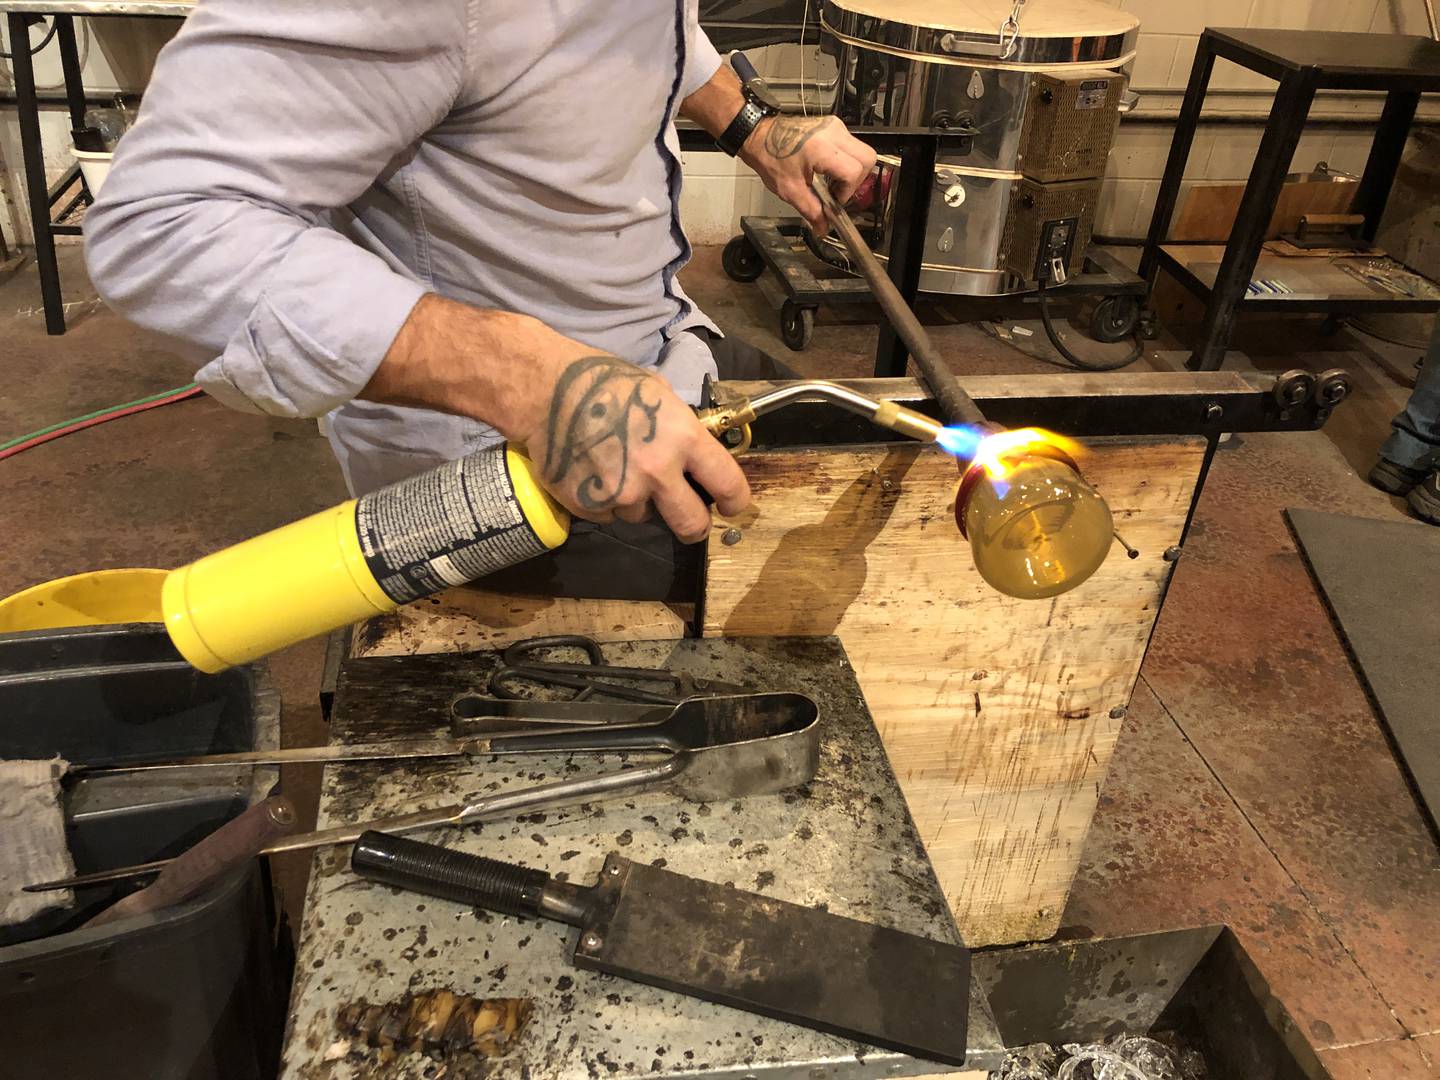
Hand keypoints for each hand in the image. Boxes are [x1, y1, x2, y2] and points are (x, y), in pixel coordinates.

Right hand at [362, 296, 749, 541]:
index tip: (732, 505)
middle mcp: (658, 473)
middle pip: (693, 525)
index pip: (728, 485)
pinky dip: (604, 501)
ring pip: (643, 517)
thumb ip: (683, 431)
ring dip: (637, 502)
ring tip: (616, 467)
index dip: (735, 501)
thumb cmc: (603, 383)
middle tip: (686, 515)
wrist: (544, 390)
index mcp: (683, 440)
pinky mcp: (590, 507)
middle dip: (694, 523)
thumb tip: (698, 456)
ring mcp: (622, 494)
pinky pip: (608, 515)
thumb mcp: (658, 395)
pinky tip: (593, 471)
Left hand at [741, 114, 877, 233]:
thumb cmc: (769, 157)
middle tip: (838, 191)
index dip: (847, 191)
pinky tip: (827, 170)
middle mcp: (833, 133)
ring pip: (862, 150)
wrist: (758, 135)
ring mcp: (834, 126)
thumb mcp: (790, 190)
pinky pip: (850, 144)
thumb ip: (811, 211)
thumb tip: (824, 228)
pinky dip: (845, 160)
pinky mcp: (832, 125)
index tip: (834, 200)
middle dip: (857, 180)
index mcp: (823, 149)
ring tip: (831, 181)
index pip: (853, 172)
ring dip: (852, 170)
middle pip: (867, 158)